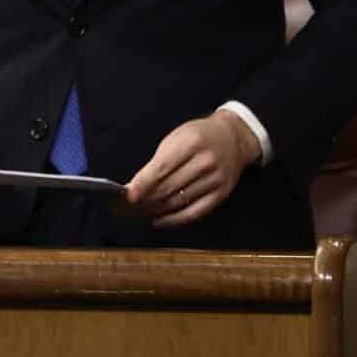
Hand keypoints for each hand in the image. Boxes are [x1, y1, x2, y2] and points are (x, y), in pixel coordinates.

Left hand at [113, 109, 261, 228]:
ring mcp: (215, 180)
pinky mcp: (221, 194)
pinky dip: (174, 220)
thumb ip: (158, 161)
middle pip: (168, 188)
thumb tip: (136, 186)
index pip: (161, 169)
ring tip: (136, 213)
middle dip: (143, 200)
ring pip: (178, 202)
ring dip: (154, 210)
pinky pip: (194, 213)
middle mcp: (205, 162)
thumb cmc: (198, 136)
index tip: (127, 196)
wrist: (233, 138)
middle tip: (124, 207)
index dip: (142, 185)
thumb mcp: (176, 137)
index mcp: (190, 143)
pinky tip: (158, 220)